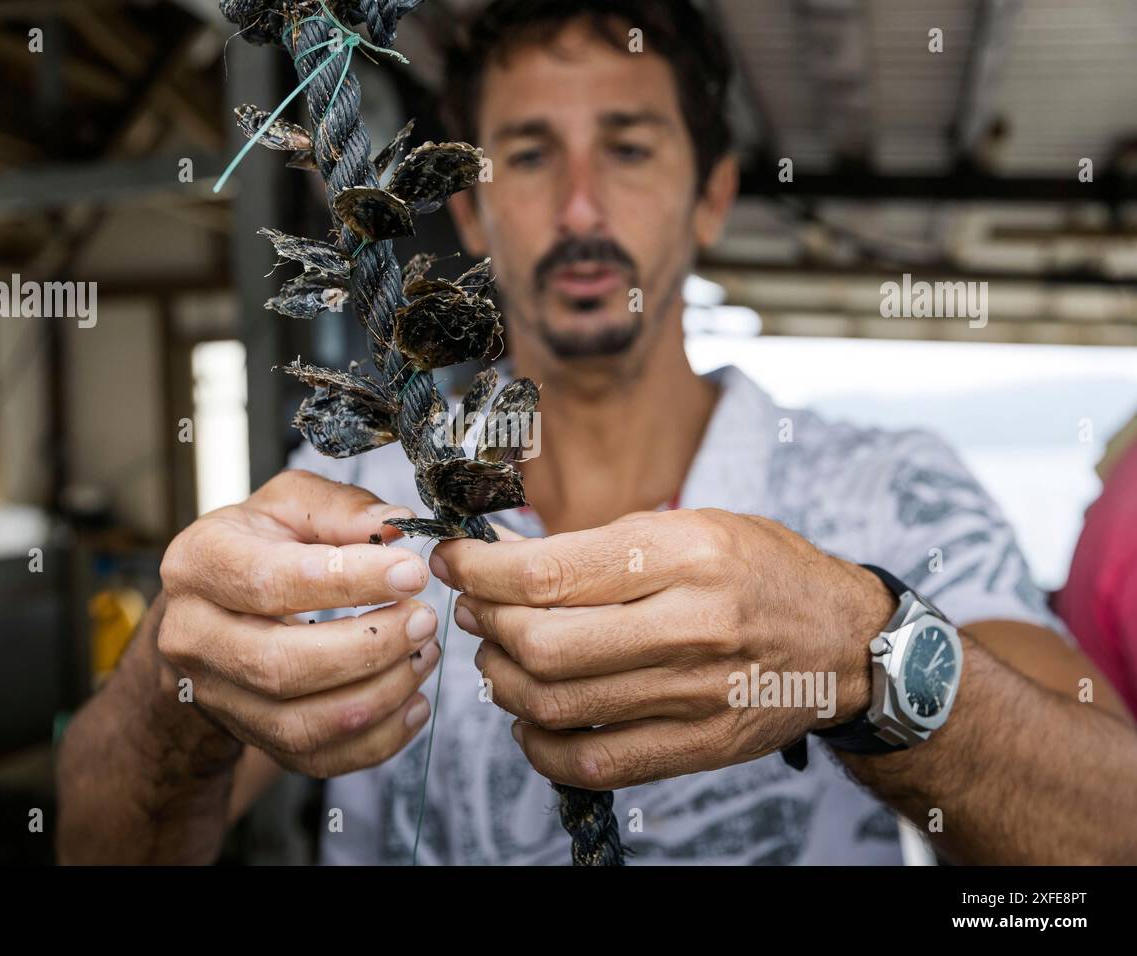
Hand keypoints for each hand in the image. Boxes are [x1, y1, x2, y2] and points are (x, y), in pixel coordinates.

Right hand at [158, 469, 439, 777]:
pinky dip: (376, 741)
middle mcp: (193, 636)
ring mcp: (217, 695)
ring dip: (378, 695)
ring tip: (424, 656)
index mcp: (199, 564)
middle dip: (368, 648)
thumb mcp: (290, 505)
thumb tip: (396, 526)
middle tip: (423, 620)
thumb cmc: (259, 547)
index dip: (348, 580)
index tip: (411, 573)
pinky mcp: (249, 735)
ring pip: (299, 723)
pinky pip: (315, 758)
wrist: (212, 609)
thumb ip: (342, 509)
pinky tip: (412, 703)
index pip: (270, 581)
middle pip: (280, 665)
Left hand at [430, 509, 894, 789]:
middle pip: (543, 644)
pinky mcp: (701, 747)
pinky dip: (539, 747)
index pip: (550, 572)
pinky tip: (530, 720)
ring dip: (504, 682)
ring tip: (502, 657)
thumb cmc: (759, 570)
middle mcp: (693, 624)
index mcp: (686, 554)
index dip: (481, 571)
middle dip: (488, 626)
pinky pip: (593, 765)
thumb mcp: (688, 527)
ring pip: (556, 705)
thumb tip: (501, 563)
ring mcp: (697, 694)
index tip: (453, 562)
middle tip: (477, 610)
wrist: (845, 642)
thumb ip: (597, 547)